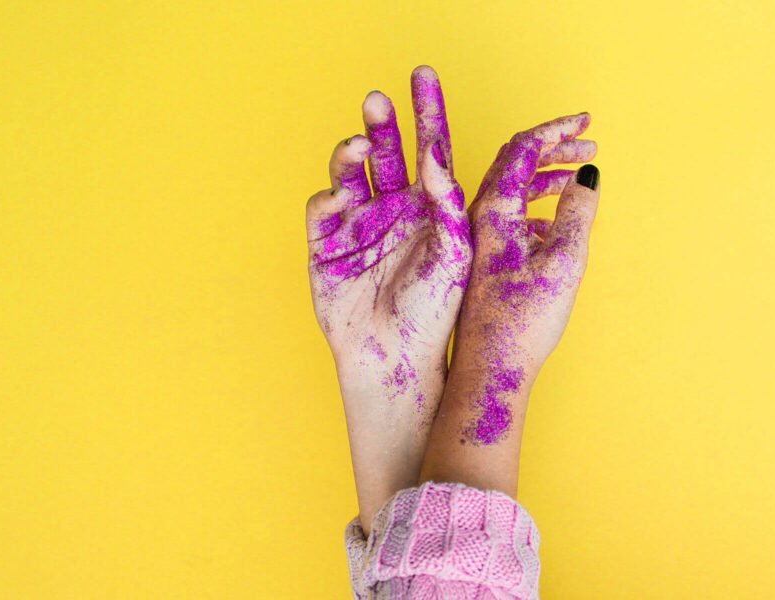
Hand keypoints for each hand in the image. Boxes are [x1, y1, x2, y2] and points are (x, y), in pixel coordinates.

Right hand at [306, 66, 469, 530]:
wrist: (395, 358)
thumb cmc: (434, 311)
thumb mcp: (453, 251)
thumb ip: (446, 202)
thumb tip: (435, 156)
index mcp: (429, 209)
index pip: (429, 149)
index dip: (427, 112)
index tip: (424, 75)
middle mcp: (392, 210)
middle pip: (384, 152)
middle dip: (381, 124)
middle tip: (378, 99)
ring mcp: (357, 225)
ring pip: (348, 172)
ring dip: (350, 153)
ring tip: (358, 147)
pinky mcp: (326, 244)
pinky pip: (321, 207)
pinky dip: (327, 194)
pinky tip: (340, 196)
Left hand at [439, 113, 598, 446]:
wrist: (490, 370)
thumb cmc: (523, 321)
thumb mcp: (564, 261)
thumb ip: (578, 213)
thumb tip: (587, 176)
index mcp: (495, 210)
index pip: (523, 149)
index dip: (557, 130)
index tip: (586, 121)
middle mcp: (481, 219)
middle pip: (515, 163)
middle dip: (554, 147)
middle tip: (589, 142)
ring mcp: (481, 240)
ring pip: (514, 191)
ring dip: (548, 177)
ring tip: (580, 175)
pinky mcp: (486, 261)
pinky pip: (514, 217)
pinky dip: (540, 207)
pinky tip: (560, 224)